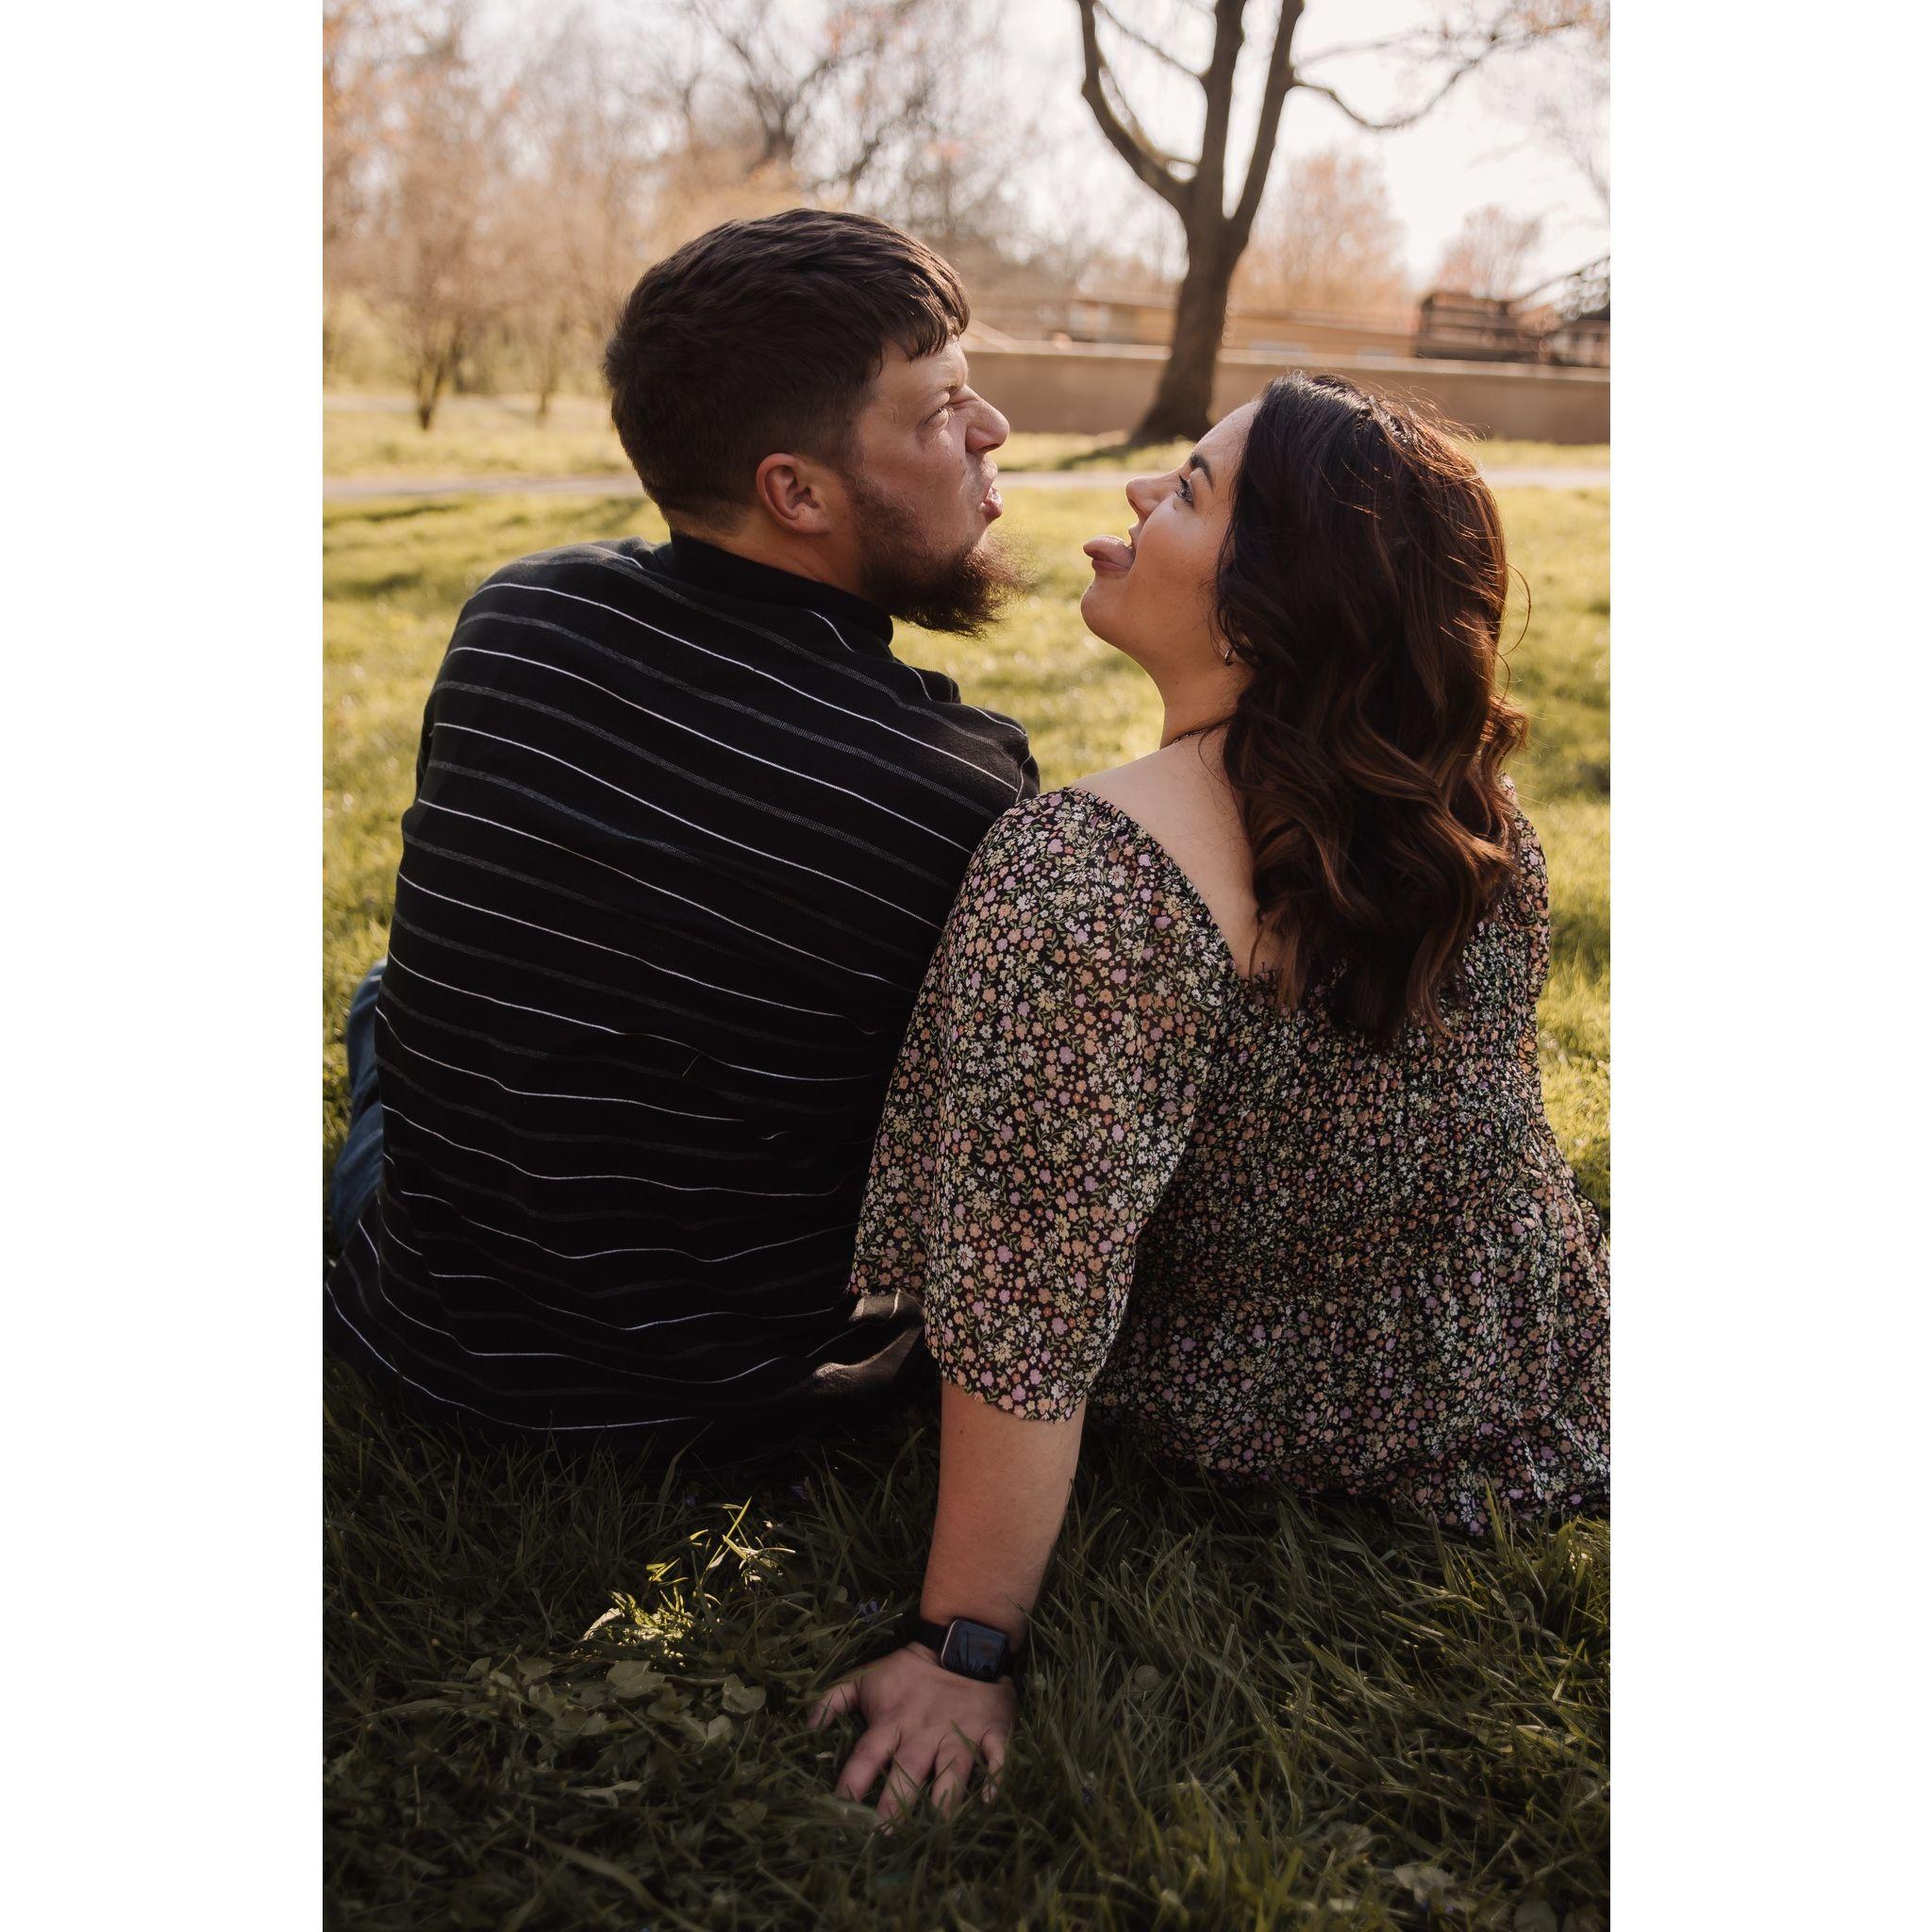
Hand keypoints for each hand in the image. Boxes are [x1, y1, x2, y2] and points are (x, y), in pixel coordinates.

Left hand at [804, 1641, 1015, 1825]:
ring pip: (952, 1771)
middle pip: (908, 1772)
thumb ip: (834, 1700)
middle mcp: (923, 1733)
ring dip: (945, 1799)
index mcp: (892, 1721)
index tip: (840, 1810)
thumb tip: (806, 1727)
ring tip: (935, 1827)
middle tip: (885, 1833)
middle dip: (896, 1804)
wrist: (961, 1641)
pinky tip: (989, 1800)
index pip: (867, 1755)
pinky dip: (996, 1778)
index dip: (852, 1782)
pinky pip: (997, 1757)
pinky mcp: (992, 1732)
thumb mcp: (866, 1678)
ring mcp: (959, 1733)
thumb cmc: (909, 1671)